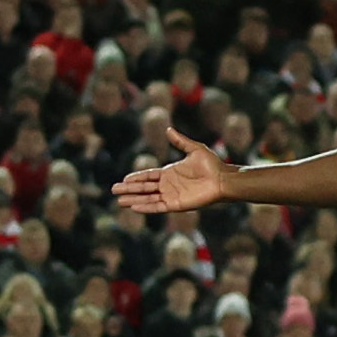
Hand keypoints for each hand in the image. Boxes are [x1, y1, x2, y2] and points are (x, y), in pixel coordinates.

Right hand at [113, 131, 227, 214]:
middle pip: (144, 187)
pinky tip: (133, 206)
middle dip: (129, 189)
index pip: (148, 175)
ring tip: (119, 201)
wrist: (222, 179)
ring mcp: (171, 195)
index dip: (136, 177)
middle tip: (114, 190)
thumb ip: (180, 141)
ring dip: (133, 199)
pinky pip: (157, 206)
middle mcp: (168, 185)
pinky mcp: (176, 204)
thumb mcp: (194, 149)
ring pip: (148, 198)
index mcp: (170, 173)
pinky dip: (145, 207)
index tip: (123, 178)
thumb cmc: (212, 164)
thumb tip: (168, 129)